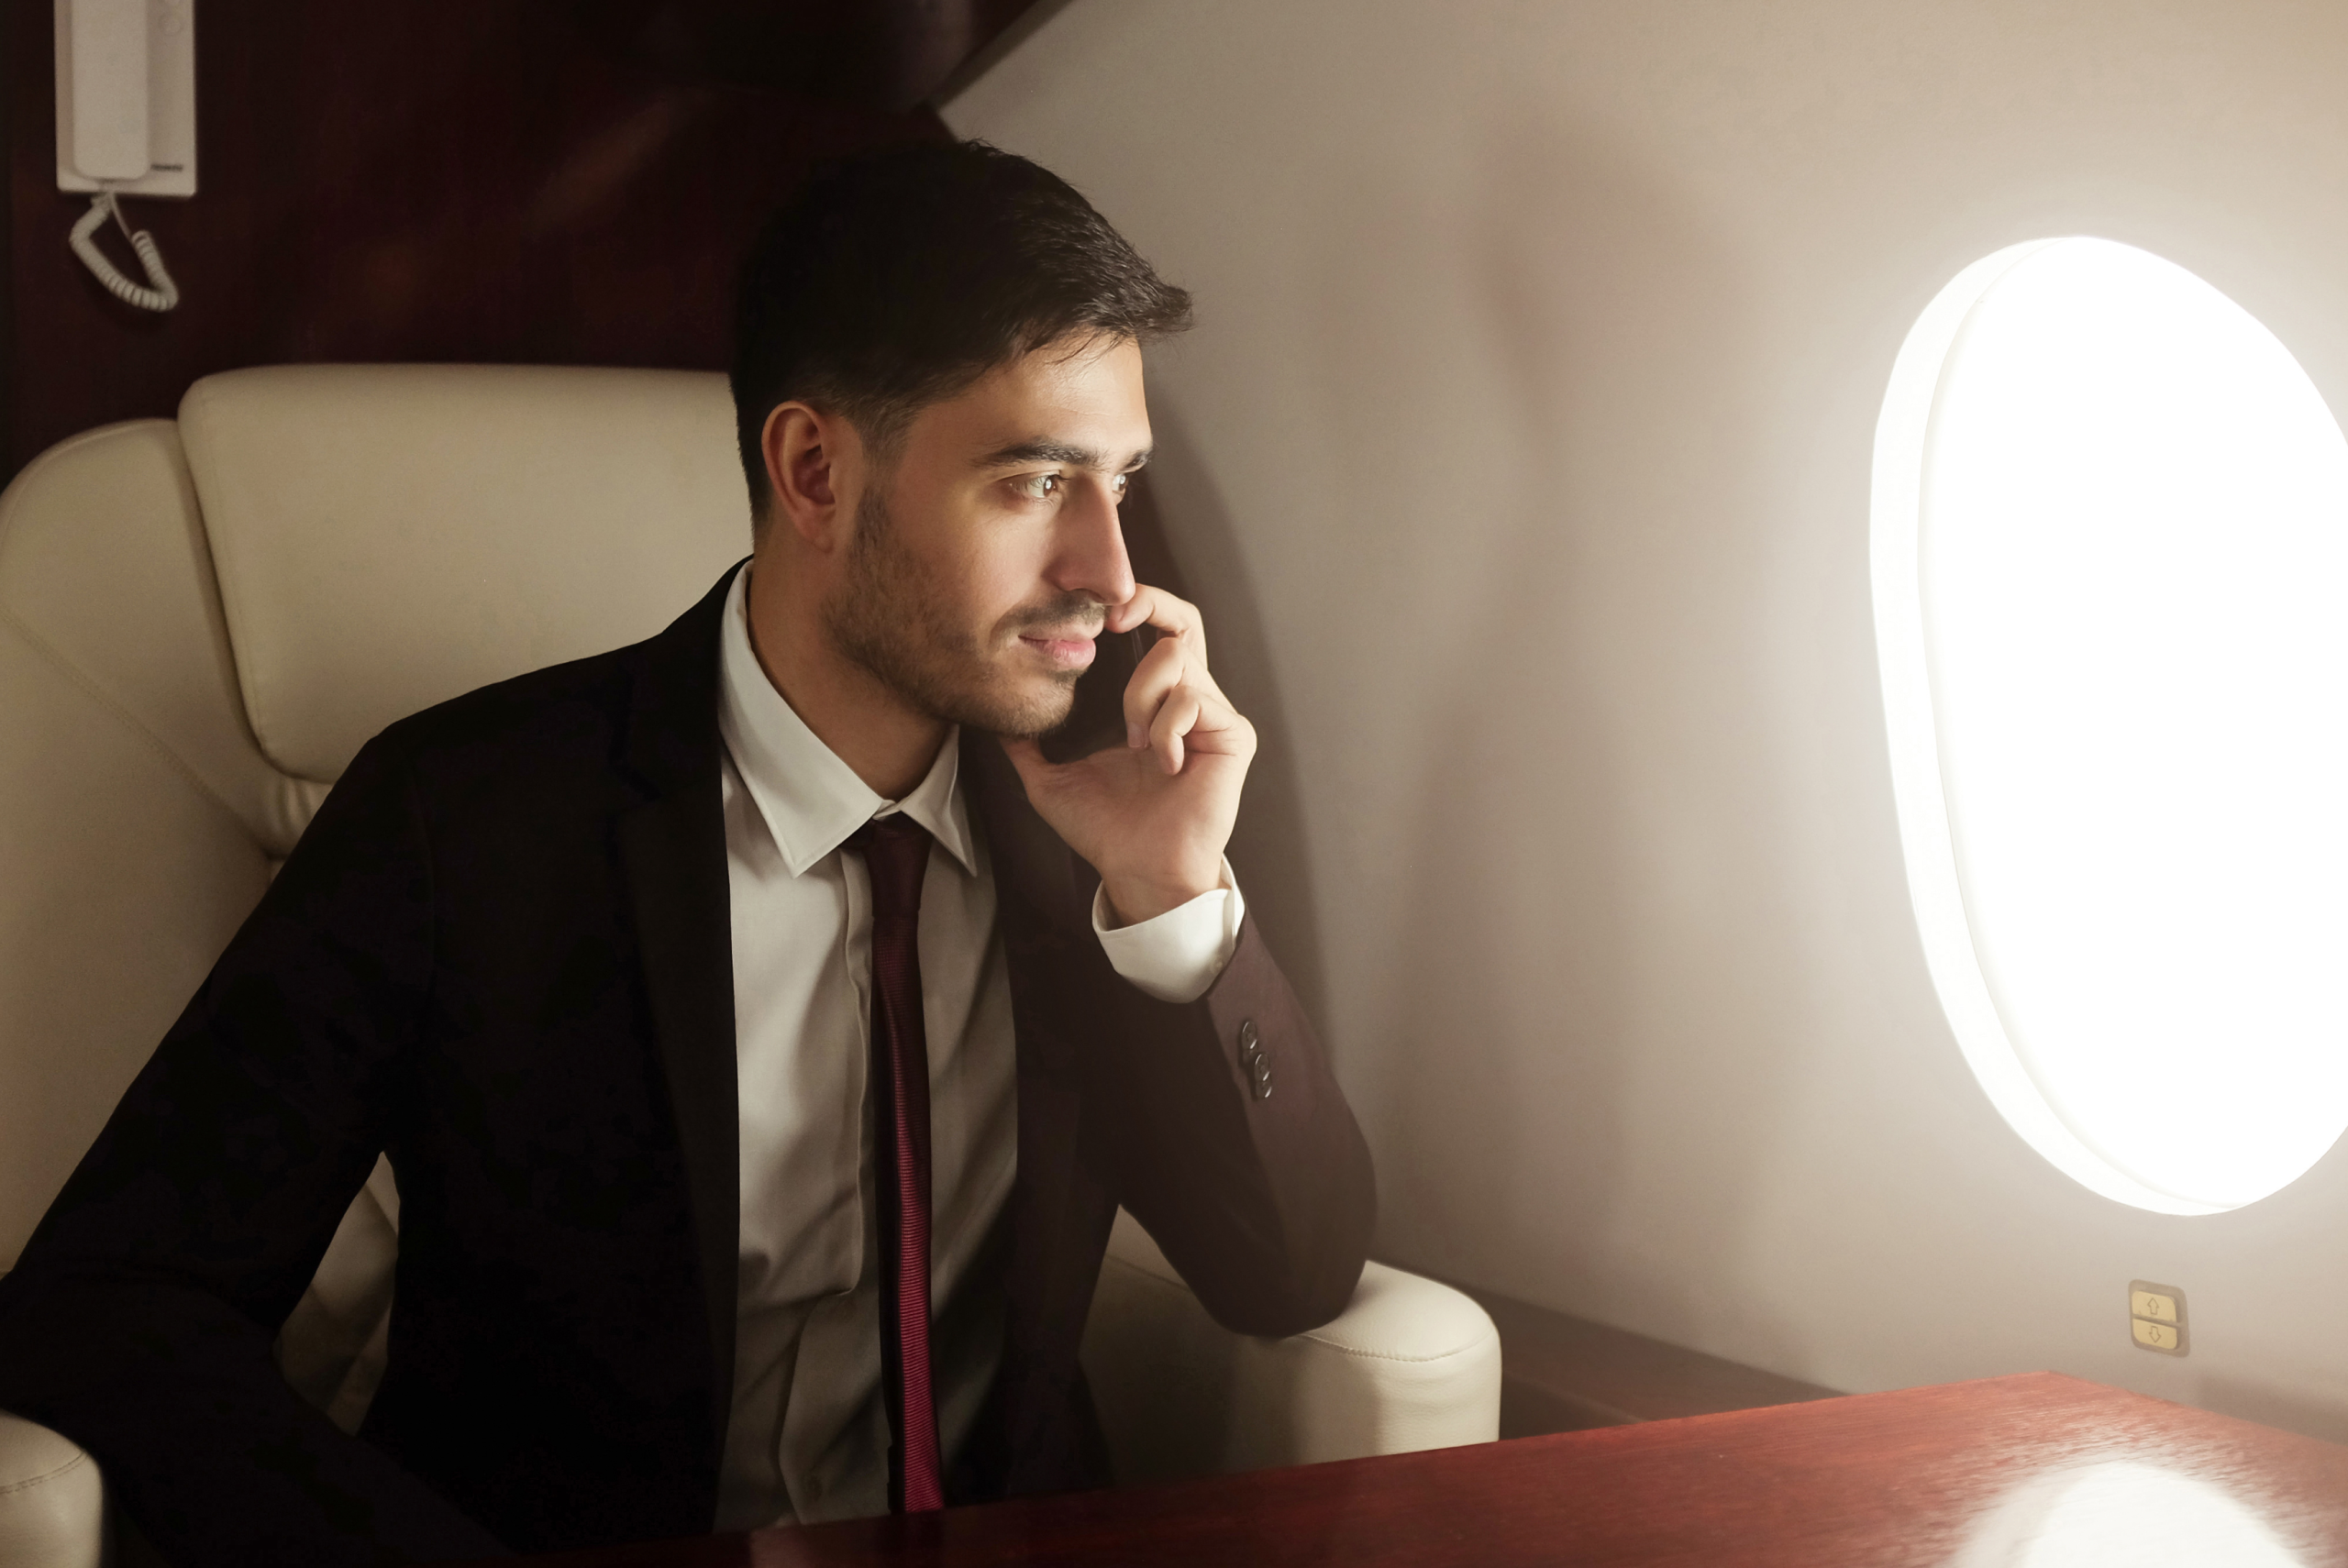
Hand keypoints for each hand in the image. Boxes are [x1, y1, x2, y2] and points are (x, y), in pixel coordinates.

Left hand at [1003, 586, 1255, 926]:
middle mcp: (1190, 701)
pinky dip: (1166, 728)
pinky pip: (1194, 700)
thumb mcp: (1049, 780)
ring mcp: (1214, 716)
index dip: (1136, 605)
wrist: (1139, 871)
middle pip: (1185, 620)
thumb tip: (992, 722)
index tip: (1097, 613)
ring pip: (1176, 659)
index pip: (1156, 632)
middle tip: (1113, 618)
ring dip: (1141, 697)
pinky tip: (1163, 764)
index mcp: (1154, 704)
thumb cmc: (1105, 832)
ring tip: (1136, 744)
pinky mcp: (1233, 736)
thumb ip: (1024, 746)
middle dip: (1150, 604)